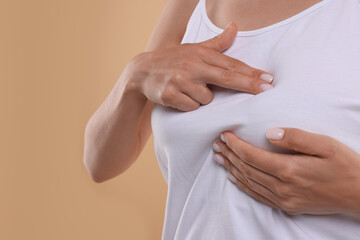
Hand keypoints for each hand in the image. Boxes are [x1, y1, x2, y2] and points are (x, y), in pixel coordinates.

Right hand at [125, 22, 273, 111]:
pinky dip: (189, 105)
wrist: (142, 71)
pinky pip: (191, 107)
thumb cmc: (173, 60)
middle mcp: (192, 65)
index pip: (231, 64)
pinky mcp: (170, 94)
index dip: (251, 73)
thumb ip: (217, 43)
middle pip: (227, 78)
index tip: (268, 80)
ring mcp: (181, 80)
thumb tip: (234, 26)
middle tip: (266, 91)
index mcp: (201, 54)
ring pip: (207, 98)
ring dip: (202, 98)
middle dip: (248, 85)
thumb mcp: (194, 49)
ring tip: (190, 90)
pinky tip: (180, 97)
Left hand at [212, 127, 359, 215]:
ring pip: (249, 182)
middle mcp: (282, 187)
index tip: (224, 135)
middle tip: (216, 144)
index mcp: (289, 170)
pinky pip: (258, 195)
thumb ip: (296, 137)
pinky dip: (243, 185)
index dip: (235, 145)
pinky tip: (234, 178)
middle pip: (246, 169)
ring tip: (219, 157)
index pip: (251, 156)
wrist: (359, 194)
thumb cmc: (344, 165)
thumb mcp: (325, 145)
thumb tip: (269, 133)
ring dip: (231, 169)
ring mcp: (283, 199)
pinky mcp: (287, 205)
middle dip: (229, 155)